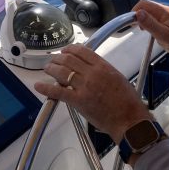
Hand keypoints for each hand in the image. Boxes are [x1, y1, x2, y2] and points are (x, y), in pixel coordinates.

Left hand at [34, 44, 151, 141]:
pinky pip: (58, 91)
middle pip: (69, 59)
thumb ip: (103, 70)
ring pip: (62, 72)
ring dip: (51, 68)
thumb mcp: (118, 78)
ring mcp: (84, 87)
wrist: (129, 120)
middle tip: (53, 60)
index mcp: (103, 66)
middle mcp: (92, 73)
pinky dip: (46, 88)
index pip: (82, 51)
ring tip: (47, 68)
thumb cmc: (128, 101)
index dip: (70, 49)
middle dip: (58, 58)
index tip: (65, 51)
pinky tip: (39, 86)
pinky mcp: (79, 101)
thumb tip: (90, 67)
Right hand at [134, 0, 168, 68]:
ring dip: (145, 21)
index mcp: (165, 12)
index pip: (144, 4)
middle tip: (137, 29)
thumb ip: (150, 24)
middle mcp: (167, 11)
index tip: (131, 22)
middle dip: (139, 16)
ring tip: (145, 32)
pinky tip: (153, 33)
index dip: (135, 11)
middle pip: (147, 7)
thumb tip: (138, 13)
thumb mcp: (163, 35)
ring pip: (151, 14)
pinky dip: (151, 24)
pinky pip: (157, 19)